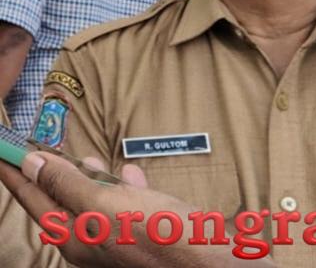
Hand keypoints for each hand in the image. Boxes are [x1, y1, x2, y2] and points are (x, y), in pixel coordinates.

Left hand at [0, 152, 276, 267]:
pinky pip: (123, 204)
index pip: (33, 196)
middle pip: (61, 197)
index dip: (16, 170)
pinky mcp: (140, 232)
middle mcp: (89, 239)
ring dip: (91, 174)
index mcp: (73, 235)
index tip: (1, 150)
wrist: (207, 260)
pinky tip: (134, 173)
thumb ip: (68, 184)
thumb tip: (33, 163)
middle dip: (52, 170)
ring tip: (91, 158)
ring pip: (93, 198)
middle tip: (39, 146)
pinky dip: (124, 185)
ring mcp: (115, 237)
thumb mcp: (105, 205)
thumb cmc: (157, 233)